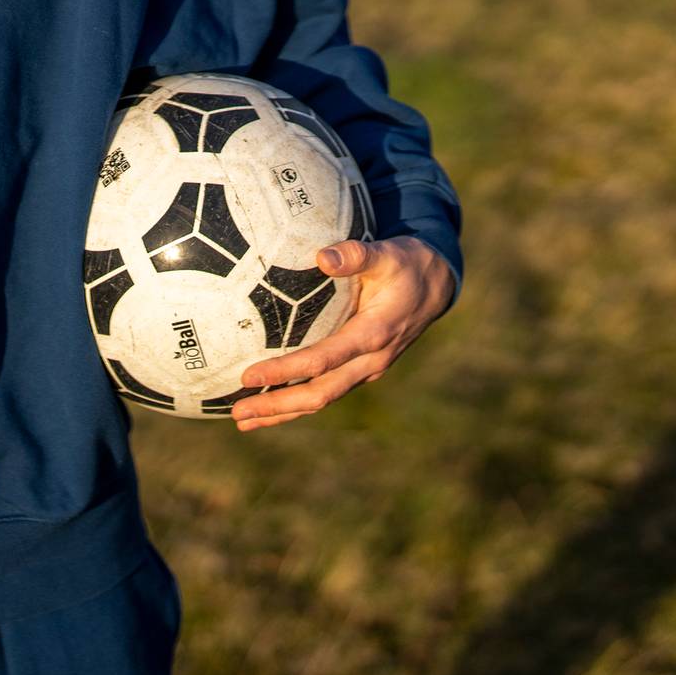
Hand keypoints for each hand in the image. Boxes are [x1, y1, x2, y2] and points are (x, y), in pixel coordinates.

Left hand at [229, 234, 454, 429]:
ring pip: (322, 399)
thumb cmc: (407, 264)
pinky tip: (271, 407)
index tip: (249, 375)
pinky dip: (298, 404)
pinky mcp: (362, 370)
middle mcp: (371, 361)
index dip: (285, 371)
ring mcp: (367, 370)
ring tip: (243, 420)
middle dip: (277, 406)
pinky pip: (328, 391)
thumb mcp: (387, 253)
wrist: (437, 286)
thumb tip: (322, 256)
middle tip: (238, 411)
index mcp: (374, 335)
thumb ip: (357, 255)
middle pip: (319, 394)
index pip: (322, 360)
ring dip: (283, 412)